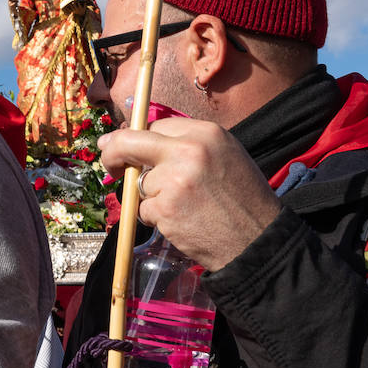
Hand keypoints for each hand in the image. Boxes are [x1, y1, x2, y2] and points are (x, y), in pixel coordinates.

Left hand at [98, 118, 280, 270]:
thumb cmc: (243, 201)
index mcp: (206, 133)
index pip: (155, 125)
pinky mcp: (164, 208)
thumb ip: (187, 146)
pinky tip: (181, 222)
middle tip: (110, 164)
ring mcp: (174, 180)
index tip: (124, 146)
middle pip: (130, 142)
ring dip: (151, 197)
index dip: (137, 137)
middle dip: (113, 152)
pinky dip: (156, 218)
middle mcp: (188, 150)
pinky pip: (143, 209)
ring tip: (184, 207)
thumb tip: (141, 139)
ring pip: (139, 183)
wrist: (258, 241)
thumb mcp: (225, 157)